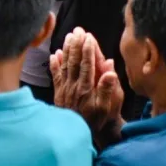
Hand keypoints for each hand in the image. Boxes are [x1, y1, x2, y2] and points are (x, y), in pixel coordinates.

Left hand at [49, 27, 123, 145]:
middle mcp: (74, 86)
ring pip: (65, 65)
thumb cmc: (98, 121)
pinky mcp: (59, 93)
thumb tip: (110, 70)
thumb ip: (108, 89)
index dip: (88, 49)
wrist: (78, 134)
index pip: (88, 64)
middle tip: (78, 30)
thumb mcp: (108, 107)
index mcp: (87, 88)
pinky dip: (54, 65)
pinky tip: (54, 54)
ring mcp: (65, 89)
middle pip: (75, 61)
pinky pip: (56, 76)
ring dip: (66, 50)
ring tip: (68, 37)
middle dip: (77, 44)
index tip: (89, 37)